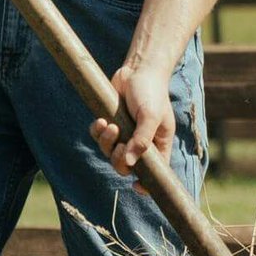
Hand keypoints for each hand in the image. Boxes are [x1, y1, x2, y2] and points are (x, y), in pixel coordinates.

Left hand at [89, 62, 174, 191]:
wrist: (138, 69)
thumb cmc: (151, 92)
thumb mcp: (151, 116)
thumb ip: (142, 140)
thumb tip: (129, 163)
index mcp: (158, 144)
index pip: (155, 172)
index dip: (146, 184)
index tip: (137, 186)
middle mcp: (141, 143)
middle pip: (126, 166)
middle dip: (118, 159)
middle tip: (120, 144)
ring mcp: (124, 134)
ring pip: (109, 153)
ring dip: (106, 143)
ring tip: (109, 125)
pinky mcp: (110, 124)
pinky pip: (98, 137)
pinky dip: (97, 132)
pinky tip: (101, 120)